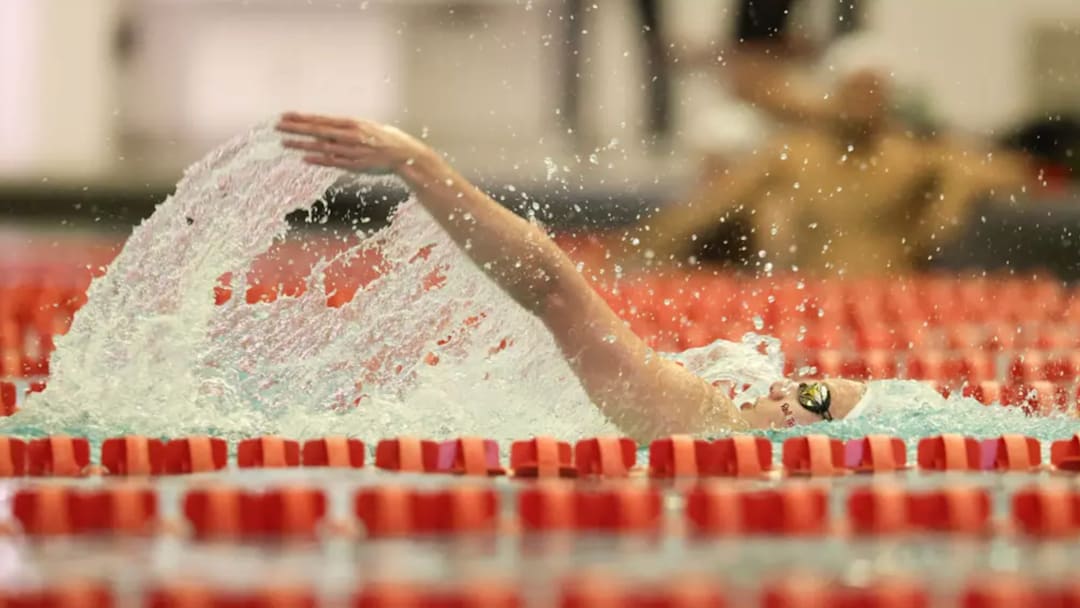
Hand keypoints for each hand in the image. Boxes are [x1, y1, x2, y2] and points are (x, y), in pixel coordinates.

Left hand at [276, 113, 432, 174]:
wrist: (405, 154)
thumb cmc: (385, 139)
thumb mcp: (366, 127)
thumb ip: (346, 128)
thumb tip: (327, 127)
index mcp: (351, 123)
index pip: (321, 120)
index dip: (302, 118)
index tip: (285, 116)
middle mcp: (349, 135)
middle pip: (317, 131)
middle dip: (296, 128)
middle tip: (277, 126)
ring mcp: (351, 151)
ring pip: (322, 146)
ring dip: (302, 144)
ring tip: (285, 142)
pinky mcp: (355, 165)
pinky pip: (333, 162)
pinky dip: (318, 159)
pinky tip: (304, 158)